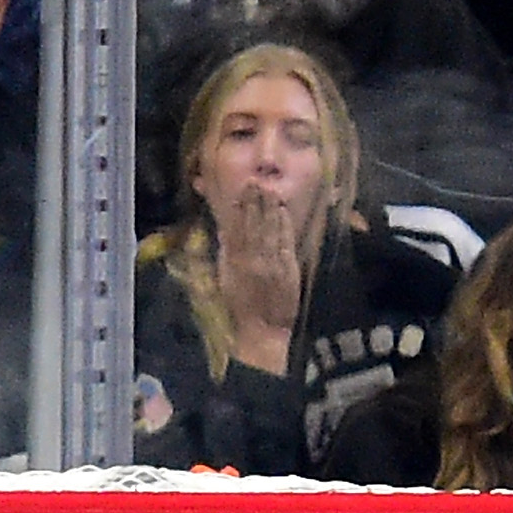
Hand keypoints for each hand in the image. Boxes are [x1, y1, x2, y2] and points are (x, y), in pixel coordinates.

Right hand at [215, 184, 303, 371]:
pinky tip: (283, 211)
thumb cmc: (242, 307)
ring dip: (269, 209)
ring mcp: (270, 264)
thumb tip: (225, 231)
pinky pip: (285, 243)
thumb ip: (227, 254)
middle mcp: (250, 260)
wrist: (262, 331)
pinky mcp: (286, 270)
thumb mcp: (227, 280)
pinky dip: (284, 226)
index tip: (239, 192)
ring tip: (269, 189)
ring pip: (269, 230)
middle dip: (254, 203)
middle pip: (252, 226)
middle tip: (255, 182)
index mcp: (233, 263)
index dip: (238, 209)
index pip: (235, 229)